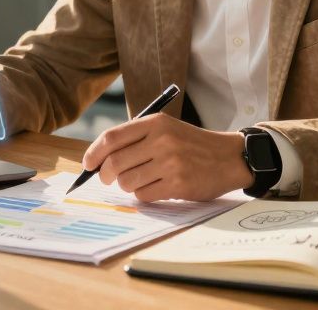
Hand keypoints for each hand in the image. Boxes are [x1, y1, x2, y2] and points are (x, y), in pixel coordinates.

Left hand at [82, 114, 251, 202]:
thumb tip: (100, 160)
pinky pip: (144, 195)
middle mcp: (161, 140)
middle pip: (115, 162)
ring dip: (127, 185)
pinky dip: (143, 195)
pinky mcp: (178, 184)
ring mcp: (170, 163)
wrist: (229, 157)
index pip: (112, 138)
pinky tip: (154, 187)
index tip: (88, 164)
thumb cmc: (192, 144)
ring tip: (139, 180)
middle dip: (106, 174)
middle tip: (108, 179)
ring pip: (127, 181)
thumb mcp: (166, 129)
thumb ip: (136, 139)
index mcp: (155, 123)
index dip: (94, 153)